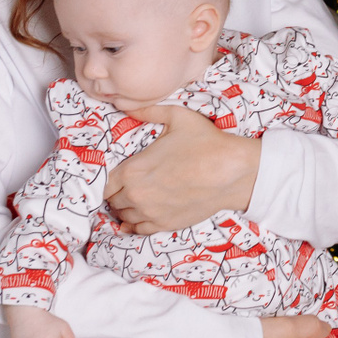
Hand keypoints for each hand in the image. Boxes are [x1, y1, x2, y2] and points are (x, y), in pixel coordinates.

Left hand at [107, 106, 259, 233]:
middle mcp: (137, 195)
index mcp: (133, 170)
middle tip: (127, 186)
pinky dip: (135, 225)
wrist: (232, 171)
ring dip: (126, 208)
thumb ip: (148, 111)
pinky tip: (136, 219)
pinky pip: (139, 230)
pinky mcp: (165, 225)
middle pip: (113, 201)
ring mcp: (150, 212)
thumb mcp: (177, 117)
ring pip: (124, 216)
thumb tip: (128, 106)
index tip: (116, 176)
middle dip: (117, 193)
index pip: (105, 182)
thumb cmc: (206, 143)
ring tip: (135, 199)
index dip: (109, 179)